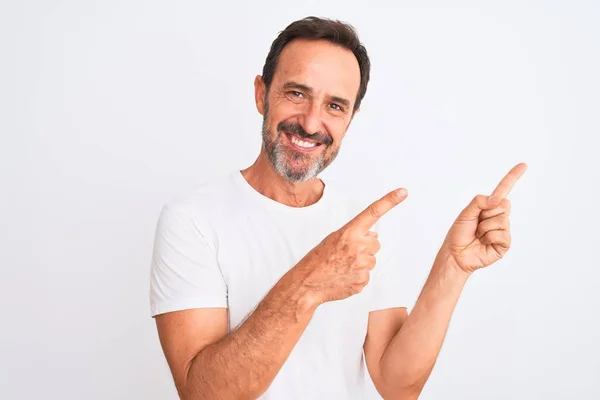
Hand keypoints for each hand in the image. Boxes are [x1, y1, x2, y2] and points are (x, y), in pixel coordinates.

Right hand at [297, 188, 407, 303]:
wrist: (308, 283)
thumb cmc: (318, 260)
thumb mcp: (333, 239)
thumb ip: (354, 234)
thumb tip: (374, 235)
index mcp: (349, 232)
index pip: (373, 212)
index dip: (390, 201)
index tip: (403, 192)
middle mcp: (358, 246)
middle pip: (375, 243)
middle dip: (365, 247)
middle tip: (346, 254)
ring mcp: (362, 265)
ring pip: (372, 260)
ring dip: (361, 262)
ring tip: (343, 266)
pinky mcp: (363, 280)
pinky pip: (367, 275)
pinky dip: (358, 276)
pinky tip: (344, 276)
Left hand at [442, 163, 527, 273]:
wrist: (456, 254)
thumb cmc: (459, 234)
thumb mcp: (466, 213)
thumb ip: (479, 201)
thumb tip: (497, 199)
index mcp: (489, 207)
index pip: (503, 190)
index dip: (513, 177)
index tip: (523, 165)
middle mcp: (498, 216)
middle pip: (505, 204)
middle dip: (487, 213)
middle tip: (477, 223)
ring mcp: (503, 230)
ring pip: (502, 220)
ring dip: (485, 227)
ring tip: (478, 234)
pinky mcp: (505, 243)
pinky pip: (502, 234)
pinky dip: (489, 237)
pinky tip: (483, 242)